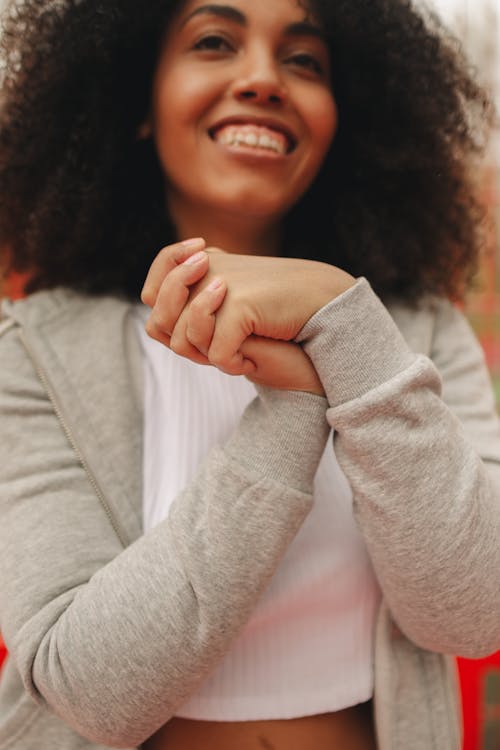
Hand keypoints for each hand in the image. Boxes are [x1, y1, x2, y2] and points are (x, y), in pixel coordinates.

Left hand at [142, 239, 354, 375]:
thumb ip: (198, 306)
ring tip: (240, 353)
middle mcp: (206, 269)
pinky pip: (216, 353)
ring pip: (183, 341)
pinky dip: (232, 364)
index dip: (165, 317)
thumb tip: (156, 325)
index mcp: (202, 263)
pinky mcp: (240, 305)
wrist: (326, 309)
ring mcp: (221, 285)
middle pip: (161, 322)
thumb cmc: (278, 315)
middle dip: (188, 346)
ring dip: (211, 357)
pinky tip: (251, 358)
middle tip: (220, 349)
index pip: (151, 293)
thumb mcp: (232, 306)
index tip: (204, 332)